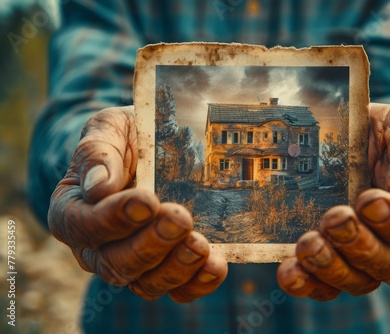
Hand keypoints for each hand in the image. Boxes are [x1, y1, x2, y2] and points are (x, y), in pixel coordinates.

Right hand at [48, 106, 227, 301]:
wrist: (154, 148)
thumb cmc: (126, 137)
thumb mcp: (108, 128)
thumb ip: (97, 152)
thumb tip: (98, 188)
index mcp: (74, 210)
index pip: (82, 225)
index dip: (113, 219)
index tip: (147, 201)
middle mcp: (97, 246)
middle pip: (115, 263)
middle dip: (151, 244)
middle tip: (180, 219)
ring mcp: (131, 261)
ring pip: (146, 283)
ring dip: (175, 267)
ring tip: (200, 244)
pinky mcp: (164, 268)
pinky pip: (177, 290)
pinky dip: (197, 283)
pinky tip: (215, 264)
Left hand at [277, 103, 389, 300]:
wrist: (347, 137)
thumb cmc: (383, 134)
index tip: (370, 202)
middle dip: (361, 246)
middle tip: (335, 219)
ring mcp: (365, 257)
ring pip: (358, 281)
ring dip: (331, 268)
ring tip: (308, 245)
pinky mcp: (333, 261)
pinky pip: (324, 285)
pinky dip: (306, 283)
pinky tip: (289, 271)